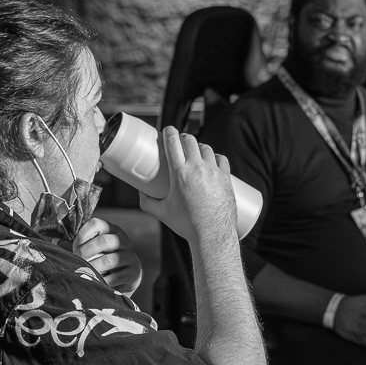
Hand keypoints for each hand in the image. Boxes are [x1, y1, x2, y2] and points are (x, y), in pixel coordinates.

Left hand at [73, 217, 142, 297]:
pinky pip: (116, 276)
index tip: (74, 246)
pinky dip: (104, 281)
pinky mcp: (134, 271)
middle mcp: (122, 239)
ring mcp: (130, 255)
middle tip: (77, 261)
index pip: (96, 223)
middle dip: (86, 252)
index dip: (82, 234)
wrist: (125, 278)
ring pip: (110, 260)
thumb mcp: (91, 249)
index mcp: (111, 229)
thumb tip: (53, 242)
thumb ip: (75, 245)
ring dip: (93, 268)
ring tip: (84, 273)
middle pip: (104, 241)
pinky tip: (96, 283)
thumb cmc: (101, 259)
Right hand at [136, 126, 236, 245]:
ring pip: (206, 149)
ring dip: (199, 146)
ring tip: (195, 151)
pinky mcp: (226, 178)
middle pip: (190, 141)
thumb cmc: (186, 224)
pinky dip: (215, 156)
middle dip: (183, 137)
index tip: (167, 130)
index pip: (173, 142)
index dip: (169, 132)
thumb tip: (140, 194)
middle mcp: (198, 168)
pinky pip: (221, 159)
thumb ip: (147, 203)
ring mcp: (214, 172)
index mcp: (180, 173)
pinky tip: (212, 159)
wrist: (212, 234)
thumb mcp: (162, 213)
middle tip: (179, 141)